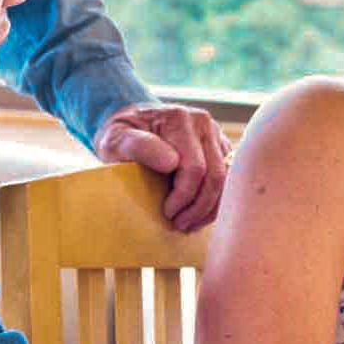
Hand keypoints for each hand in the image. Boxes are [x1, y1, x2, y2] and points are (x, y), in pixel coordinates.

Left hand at [94, 102, 230, 230]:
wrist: (132, 122)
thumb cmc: (121, 135)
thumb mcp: (115, 140)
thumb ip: (139, 146)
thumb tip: (171, 162)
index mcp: (179, 119)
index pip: (194, 168)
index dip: (183, 197)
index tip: (166, 212)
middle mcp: (202, 123)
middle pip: (215, 175)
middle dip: (198, 206)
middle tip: (178, 224)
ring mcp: (215, 134)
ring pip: (226, 180)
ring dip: (209, 208)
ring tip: (188, 223)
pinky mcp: (220, 148)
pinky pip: (228, 179)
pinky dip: (215, 201)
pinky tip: (198, 215)